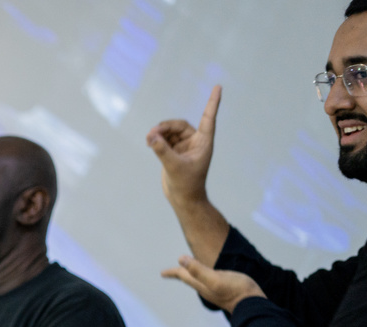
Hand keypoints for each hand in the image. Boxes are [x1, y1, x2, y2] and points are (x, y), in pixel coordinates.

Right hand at [147, 85, 220, 205]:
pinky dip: (156, 140)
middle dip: (166, 127)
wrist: (183, 199)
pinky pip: (164, 140)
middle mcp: (195, 142)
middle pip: (180, 125)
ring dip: (159, 133)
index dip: (213, 102)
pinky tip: (149, 143)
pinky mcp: (173, 152)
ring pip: (170, 132)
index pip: (208, 118)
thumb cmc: (186, 184)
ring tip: (149, 139)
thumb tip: (152, 136)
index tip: (218, 87)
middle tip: (152, 134)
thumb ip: (162, 151)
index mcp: (203, 142)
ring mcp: (184, 147)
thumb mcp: (174, 167)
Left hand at [161, 255, 265, 312]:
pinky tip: (211, 277)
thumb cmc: (235, 291)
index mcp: (201, 284)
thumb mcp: (215, 278)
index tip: (162, 273)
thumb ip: (198, 270)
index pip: (183, 276)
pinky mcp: (226, 290)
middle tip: (171, 272)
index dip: (173, 272)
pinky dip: (206, 277)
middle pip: (189, 278)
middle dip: (181, 273)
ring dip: (192, 275)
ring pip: (199, 281)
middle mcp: (206, 288)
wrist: (253, 305)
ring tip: (188, 272)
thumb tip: (180, 259)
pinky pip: (210, 282)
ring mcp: (216, 290)